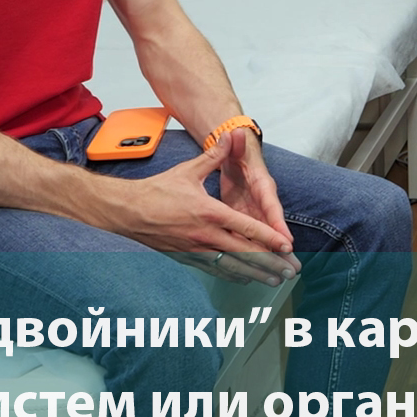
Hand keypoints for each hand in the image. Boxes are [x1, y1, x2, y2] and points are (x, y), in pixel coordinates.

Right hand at [88, 134, 300, 286]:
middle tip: (290, 272)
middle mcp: (205, 234)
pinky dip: (233, 275)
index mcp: (210, 212)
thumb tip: (230, 136)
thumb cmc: (157, 191)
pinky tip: (246, 279)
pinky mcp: (187, 258)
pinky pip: (215, 269)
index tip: (287, 246)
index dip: (269, 238)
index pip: (246, 228)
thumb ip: (214, 156)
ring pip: (232, 266)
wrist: (127, 212)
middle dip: (270, 263)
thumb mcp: (189, 171)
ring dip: (256, 273)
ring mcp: (196, 249)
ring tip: (275, 280)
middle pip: (245, 253)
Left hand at [217, 127, 295, 259]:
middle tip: (293, 266)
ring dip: (272, 254)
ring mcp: (255, 211)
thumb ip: (237, 143)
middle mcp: (263, 201)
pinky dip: (254, 252)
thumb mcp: (236, 148)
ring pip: (264, 236)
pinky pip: (250, 237)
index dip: (278, 224)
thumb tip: (236, 132)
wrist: (236, 155)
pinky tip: (257, 269)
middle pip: (273, 227)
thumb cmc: (237, 152)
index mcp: (262, 185)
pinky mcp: (245, 217)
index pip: (271, 206)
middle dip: (282, 248)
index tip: (286, 241)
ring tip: (282, 274)